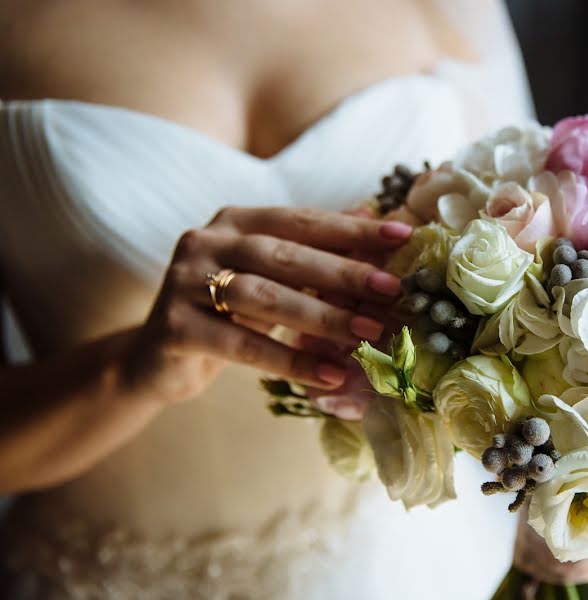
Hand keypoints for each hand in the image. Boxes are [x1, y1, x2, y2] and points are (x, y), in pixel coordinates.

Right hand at [122, 206, 412, 403]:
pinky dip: (290, 360)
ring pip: (264, 297)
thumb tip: (371, 216)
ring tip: (368, 335)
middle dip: (344, 273)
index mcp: (234, 222)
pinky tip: (329, 375)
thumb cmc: (228, 313)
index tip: (403, 235)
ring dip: (322, 317)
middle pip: (285, 255)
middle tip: (392, 290)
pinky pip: (241, 344)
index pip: (302, 220)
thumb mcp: (271, 277)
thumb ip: (314, 250)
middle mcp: (206, 242)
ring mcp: (184, 283)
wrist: (158, 359)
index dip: (353, 229)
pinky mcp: (175, 328)